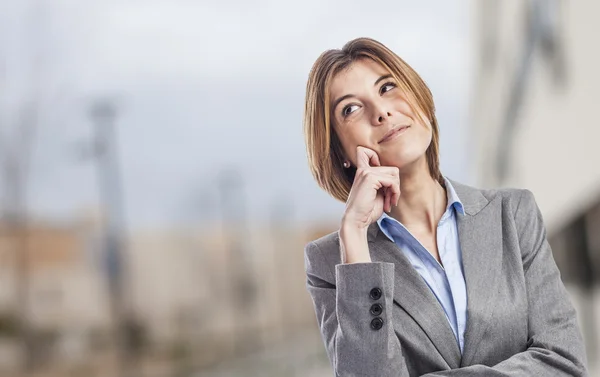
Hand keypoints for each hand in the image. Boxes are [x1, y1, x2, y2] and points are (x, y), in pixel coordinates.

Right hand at [339, 146, 400, 263]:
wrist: (356, 221)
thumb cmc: (367, 211)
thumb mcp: (377, 193)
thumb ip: (383, 182)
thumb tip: (396, 173)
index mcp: (362, 172)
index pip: (365, 151)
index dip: (378, 159)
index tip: (383, 180)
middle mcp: (363, 170)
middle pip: (392, 168)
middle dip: (395, 185)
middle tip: (390, 199)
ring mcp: (366, 172)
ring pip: (394, 173)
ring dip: (395, 190)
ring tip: (389, 202)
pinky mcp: (370, 178)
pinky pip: (393, 181)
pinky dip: (395, 193)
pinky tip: (389, 203)